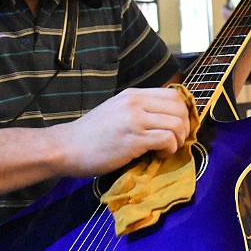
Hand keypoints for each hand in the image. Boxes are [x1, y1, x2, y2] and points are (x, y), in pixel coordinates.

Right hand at [49, 88, 191, 176]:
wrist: (65, 147)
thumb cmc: (90, 134)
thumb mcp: (116, 110)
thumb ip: (139, 110)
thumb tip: (166, 118)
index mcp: (133, 94)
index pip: (174, 95)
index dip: (183, 112)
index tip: (177, 128)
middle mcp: (136, 103)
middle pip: (180, 108)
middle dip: (184, 128)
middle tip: (174, 141)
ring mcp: (135, 120)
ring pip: (177, 123)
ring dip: (178, 140)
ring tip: (165, 150)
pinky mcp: (134, 139)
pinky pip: (167, 139)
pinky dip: (169, 149)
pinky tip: (158, 155)